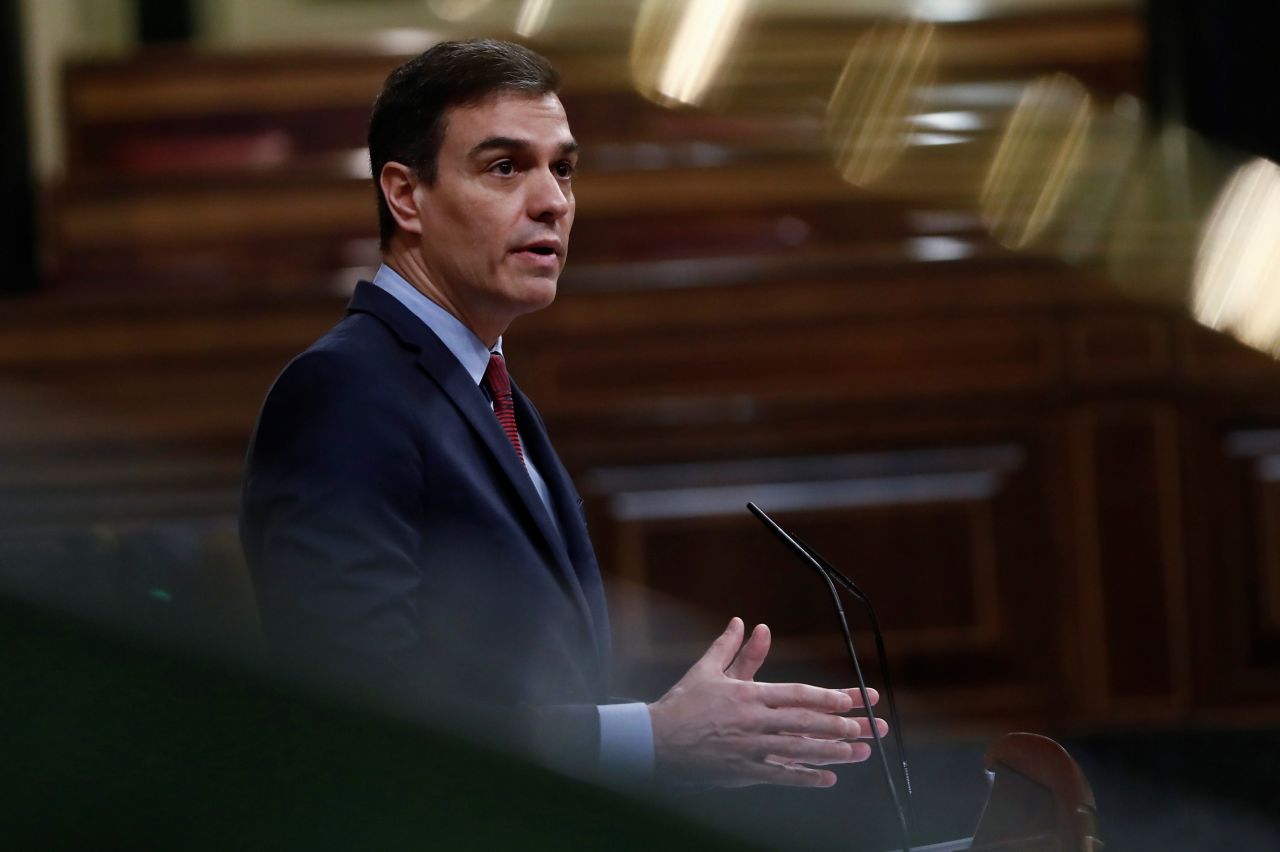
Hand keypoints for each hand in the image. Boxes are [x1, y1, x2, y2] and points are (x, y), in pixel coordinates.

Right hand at [648, 617, 885, 787]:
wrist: (655, 742)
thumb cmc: (681, 705)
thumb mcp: (706, 670)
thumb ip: (730, 647)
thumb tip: (743, 622)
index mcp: (748, 695)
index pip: (796, 695)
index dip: (825, 698)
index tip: (849, 699)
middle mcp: (755, 722)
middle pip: (806, 723)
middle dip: (842, 724)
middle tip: (870, 726)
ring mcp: (751, 749)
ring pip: (800, 750)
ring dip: (833, 751)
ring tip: (860, 752)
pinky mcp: (745, 772)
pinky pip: (782, 775)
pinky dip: (806, 777)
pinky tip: (828, 778)